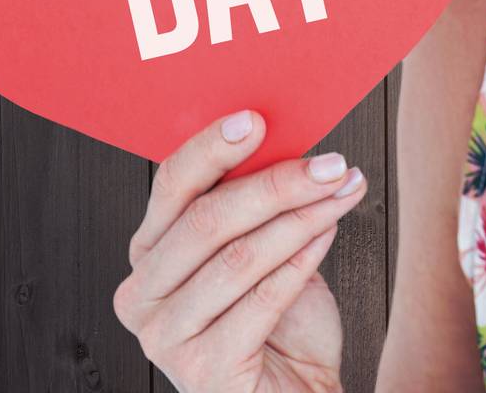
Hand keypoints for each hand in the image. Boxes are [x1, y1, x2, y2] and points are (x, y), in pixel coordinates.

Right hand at [112, 110, 371, 392]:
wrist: (295, 389)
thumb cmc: (277, 313)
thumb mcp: (261, 241)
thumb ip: (257, 197)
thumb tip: (292, 134)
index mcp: (150, 249)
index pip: (171, 184)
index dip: (211, 148)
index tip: (256, 120)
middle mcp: (143, 293)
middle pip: (207, 219)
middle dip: (277, 184)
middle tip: (329, 164)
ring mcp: (165, 337)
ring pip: (239, 257)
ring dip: (301, 219)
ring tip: (341, 194)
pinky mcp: (201, 372)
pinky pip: (262, 300)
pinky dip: (303, 261)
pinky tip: (329, 233)